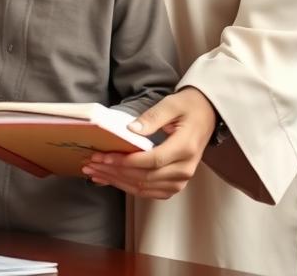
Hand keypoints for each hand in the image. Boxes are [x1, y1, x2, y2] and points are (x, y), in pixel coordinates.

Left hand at [81, 87, 216, 198]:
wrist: (206, 115)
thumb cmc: (187, 107)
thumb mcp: (171, 105)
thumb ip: (152, 118)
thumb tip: (131, 130)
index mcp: (185, 148)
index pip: (152, 161)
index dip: (126, 161)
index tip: (104, 157)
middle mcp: (184, 169)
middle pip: (145, 177)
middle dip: (115, 172)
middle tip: (90, 164)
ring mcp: (181, 179)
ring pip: (145, 188)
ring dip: (118, 182)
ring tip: (95, 173)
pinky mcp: (175, 183)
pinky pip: (150, 191)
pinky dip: (129, 186)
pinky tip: (111, 180)